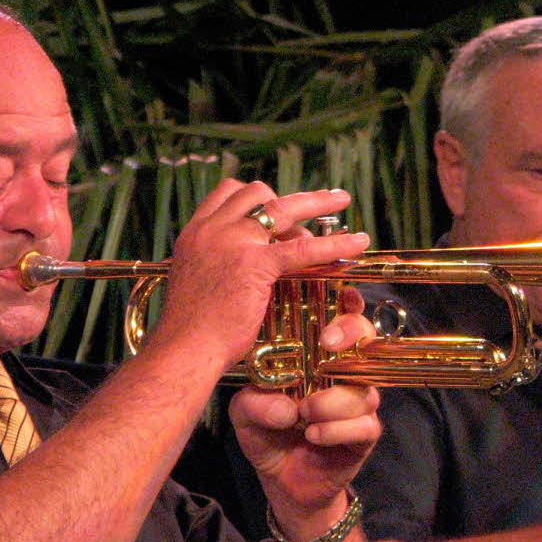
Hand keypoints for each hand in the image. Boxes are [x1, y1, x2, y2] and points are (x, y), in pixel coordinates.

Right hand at [148, 180, 369, 371]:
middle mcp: (212, 229)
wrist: (184, 349)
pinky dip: (334, 244)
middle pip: (256, 192)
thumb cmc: (189, 331)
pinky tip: (357, 243)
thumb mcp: (195, 284)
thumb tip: (236, 273)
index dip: (255, 196)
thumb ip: (214, 267)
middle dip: (288, 198)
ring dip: (316, 202)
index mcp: (195, 233)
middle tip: (317, 202)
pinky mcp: (255, 264)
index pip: (227, 193)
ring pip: (283, 208)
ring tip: (342, 200)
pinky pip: (304, 248)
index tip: (274, 206)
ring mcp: (233, 242)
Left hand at [229, 301, 380, 538]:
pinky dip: (335, 430)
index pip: (338, 317)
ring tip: (303, 414)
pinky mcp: (366, 433)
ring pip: (363, 388)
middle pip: (367, 338)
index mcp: (316, 356)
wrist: (282, 482)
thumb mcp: (245, 413)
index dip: (346, 301)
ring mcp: (358, 401)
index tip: (342, 293)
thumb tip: (284, 407)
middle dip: (350, 333)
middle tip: (327, 343)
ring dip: (332, 400)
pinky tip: (312, 435)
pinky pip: (364, 424)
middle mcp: (343, 372)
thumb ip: (252, 401)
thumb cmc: (265, 433)